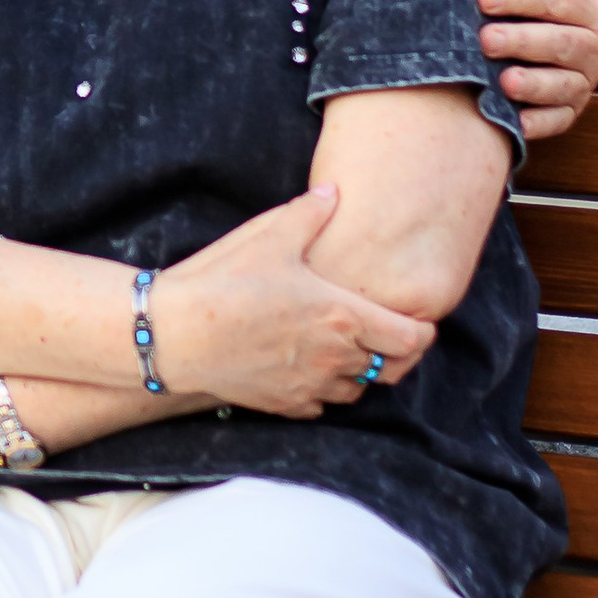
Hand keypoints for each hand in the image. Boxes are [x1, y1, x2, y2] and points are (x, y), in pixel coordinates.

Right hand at [153, 187, 437, 418]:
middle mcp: (334, 357)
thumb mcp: (270, 236)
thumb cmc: (225, 281)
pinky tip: (307, 370)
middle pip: (388, 368)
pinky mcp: (282, 404)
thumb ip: (309, 213)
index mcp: (343, 316)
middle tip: (385, 336)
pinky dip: (321, 391)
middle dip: (392, 354)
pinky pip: (318, 405)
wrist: (176, 334)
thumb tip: (332, 192)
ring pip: (355, 391)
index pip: (410, 339)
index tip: (419, 322)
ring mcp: (309, 385)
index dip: (422, 332)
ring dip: (357, 374)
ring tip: (345, 351)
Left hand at [479, 0, 597, 144]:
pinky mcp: (570, 110)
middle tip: (485, 39)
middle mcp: (597, 45)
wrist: (546, 25)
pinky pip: (558, 120)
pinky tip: (516, 122)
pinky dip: (539, 124)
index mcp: (594, 4)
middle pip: (560, 44)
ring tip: (504, 80)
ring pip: (562, 85)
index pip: (558, 0)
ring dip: (533, 85)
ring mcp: (585, 80)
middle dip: (522, 41)